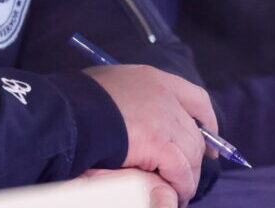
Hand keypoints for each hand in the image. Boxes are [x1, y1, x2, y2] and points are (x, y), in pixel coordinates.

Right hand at [84, 64, 216, 206]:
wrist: (65, 112)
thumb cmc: (77, 101)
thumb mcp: (108, 86)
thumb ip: (128, 98)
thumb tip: (132, 116)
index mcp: (154, 79)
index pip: (196, 99)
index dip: (206, 122)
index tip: (208, 142)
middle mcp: (165, 95)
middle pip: (195, 131)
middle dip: (195, 158)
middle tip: (187, 177)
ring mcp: (163, 117)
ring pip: (191, 153)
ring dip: (187, 177)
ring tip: (179, 192)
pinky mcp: (157, 141)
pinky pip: (180, 170)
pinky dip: (180, 185)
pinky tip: (175, 195)